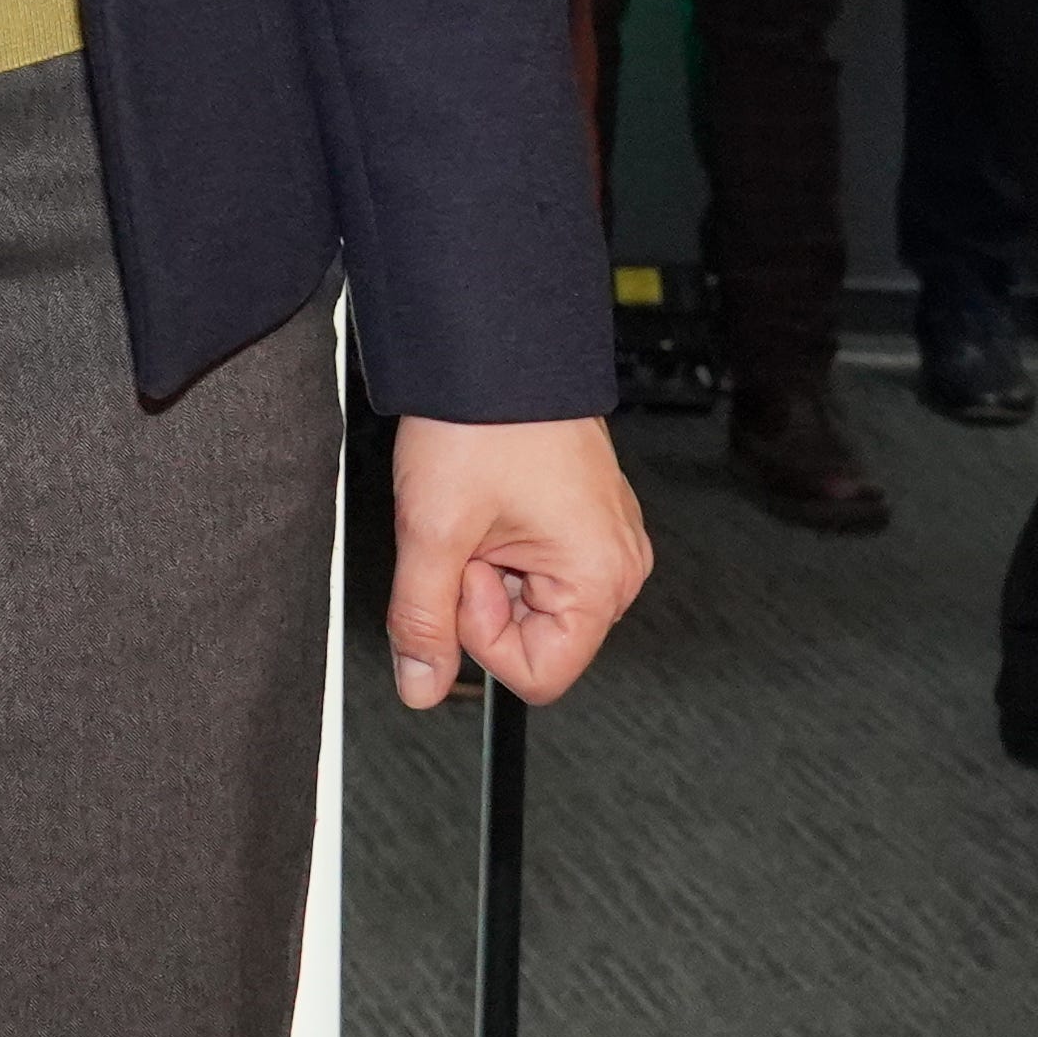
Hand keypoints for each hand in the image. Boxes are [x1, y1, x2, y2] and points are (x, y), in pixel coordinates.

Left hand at [386, 413, 650, 709]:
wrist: (495, 349)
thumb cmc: (482, 421)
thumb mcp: (432, 530)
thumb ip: (422, 619)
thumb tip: (421, 686)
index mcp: (600, 580)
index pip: (539, 676)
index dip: (480, 637)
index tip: (461, 576)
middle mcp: (616, 566)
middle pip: (532, 637)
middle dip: (478, 595)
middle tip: (464, 532)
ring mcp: (601, 541)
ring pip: (524, 599)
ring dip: (482, 565)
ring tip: (473, 509)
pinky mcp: (580, 520)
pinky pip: (530, 563)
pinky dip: (494, 542)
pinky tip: (484, 501)